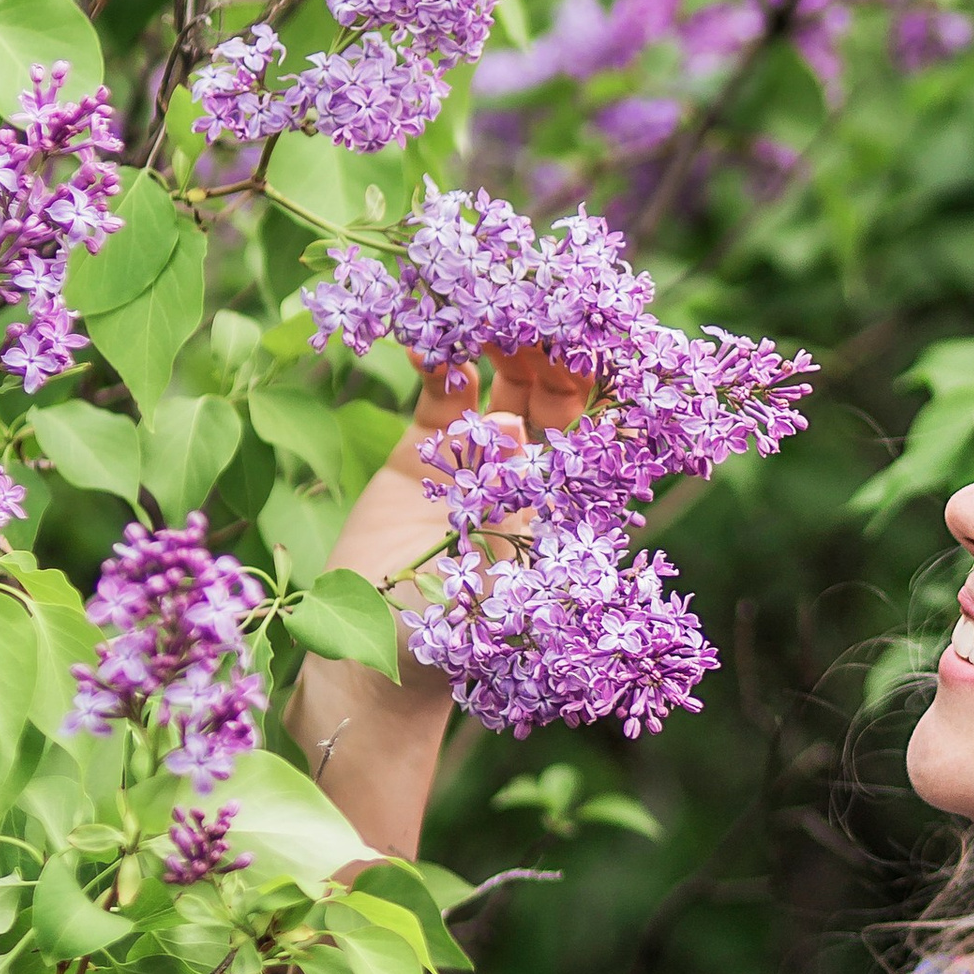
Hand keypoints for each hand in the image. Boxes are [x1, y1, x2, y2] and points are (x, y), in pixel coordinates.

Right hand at [284, 350, 592, 861]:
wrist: (370, 674)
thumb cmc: (445, 649)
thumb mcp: (489, 588)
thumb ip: (499, 512)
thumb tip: (512, 425)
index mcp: (565, 505)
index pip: (597, 429)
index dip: (602, 380)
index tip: (596, 335)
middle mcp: (529, 475)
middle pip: (554, 391)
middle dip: (552, 343)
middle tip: (538, 299)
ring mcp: (475, 460)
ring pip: (501, 380)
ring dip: (500, 338)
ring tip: (489, 300)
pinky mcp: (421, 456)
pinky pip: (442, 392)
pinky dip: (443, 359)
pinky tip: (437, 336)